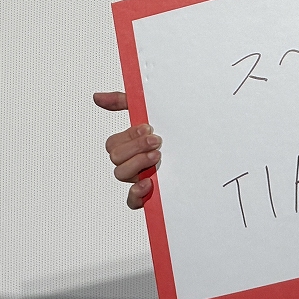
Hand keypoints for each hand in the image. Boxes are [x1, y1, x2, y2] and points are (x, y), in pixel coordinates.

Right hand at [93, 91, 160, 209]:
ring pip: (120, 174)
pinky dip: (137, 193)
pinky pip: (132, 201)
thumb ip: (123, 101)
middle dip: (136, 147)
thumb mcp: (149, 111)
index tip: (148, 128)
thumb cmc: (171, 132)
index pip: (113, 142)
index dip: (129, 136)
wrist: (201, 150)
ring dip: (138, 163)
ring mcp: (138, 177)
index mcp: (130, 145)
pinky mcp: (147, 194)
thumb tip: (97, 97)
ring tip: (158, 156)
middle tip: (156, 141)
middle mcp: (132, 161)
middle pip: (115, 157)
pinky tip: (148, 182)